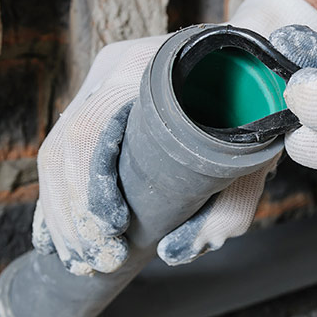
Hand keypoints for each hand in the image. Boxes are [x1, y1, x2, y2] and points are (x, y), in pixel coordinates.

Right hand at [33, 0, 316, 273]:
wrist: (259, 56)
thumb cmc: (257, 101)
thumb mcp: (255, 154)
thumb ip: (232, 206)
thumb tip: (177, 251)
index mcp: (144, 69)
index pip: (88, 133)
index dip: (89, 194)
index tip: (113, 236)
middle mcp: (112, 68)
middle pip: (64, 149)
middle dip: (72, 216)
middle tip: (97, 261)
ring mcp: (101, 79)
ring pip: (57, 153)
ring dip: (63, 214)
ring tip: (85, 259)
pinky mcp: (100, 97)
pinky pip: (65, 150)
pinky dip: (62, 198)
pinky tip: (66, 238)